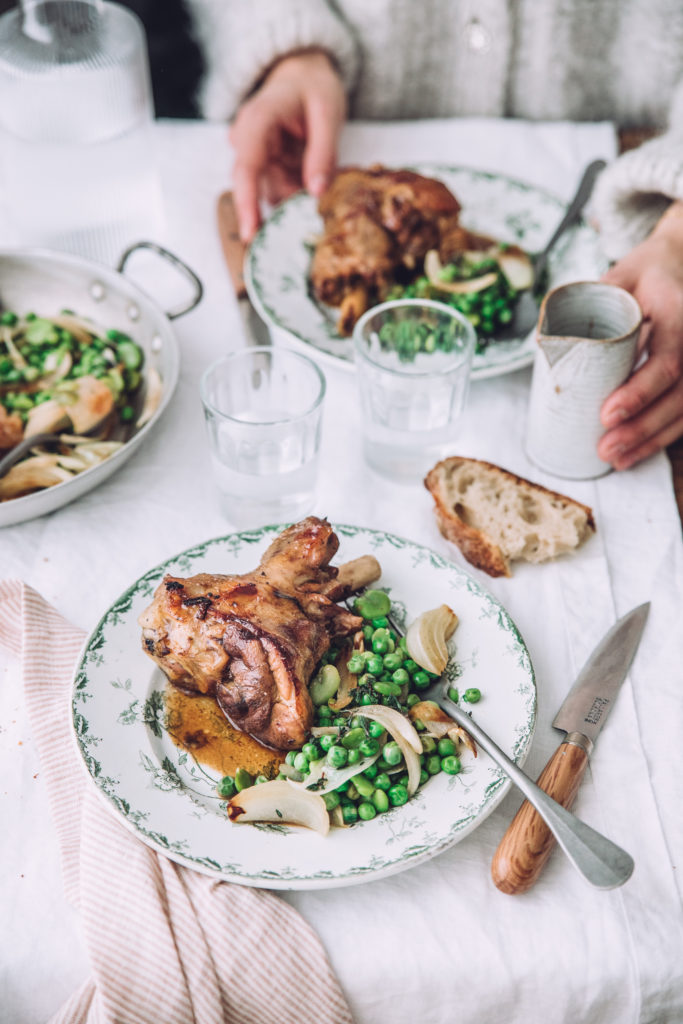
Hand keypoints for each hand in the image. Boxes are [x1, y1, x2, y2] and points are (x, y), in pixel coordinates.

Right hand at [230, 50, 346, 241]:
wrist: (303, 74)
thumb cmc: (314, 86)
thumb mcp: (328, 113)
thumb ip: (323, 153)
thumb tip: (316, 193)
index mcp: (257, 120)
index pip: (247, 167)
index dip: (247, 203)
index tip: (251, 233)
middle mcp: (248, 140)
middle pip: (253, 186)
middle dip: (274, 211)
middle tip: (297, 233)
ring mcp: (256, 155)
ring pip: (271, 191)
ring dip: (295, 199)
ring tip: (319, 186)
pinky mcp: (267, 166)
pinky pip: (281, 189)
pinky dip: (298, 193)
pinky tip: (314, 182)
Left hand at [598, 201, 682, 469]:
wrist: (680, 266)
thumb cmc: (645, 273)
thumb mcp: (621, 275)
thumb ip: (592, 305)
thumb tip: (543, 339)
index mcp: (680, 315)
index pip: (667, 360)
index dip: (639, 392)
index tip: (607, 414)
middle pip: (678, 395)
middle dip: (641, 428)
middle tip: (605, 449)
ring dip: (650, 441)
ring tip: (616, 460)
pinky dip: (659, 438)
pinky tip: (635, 455)